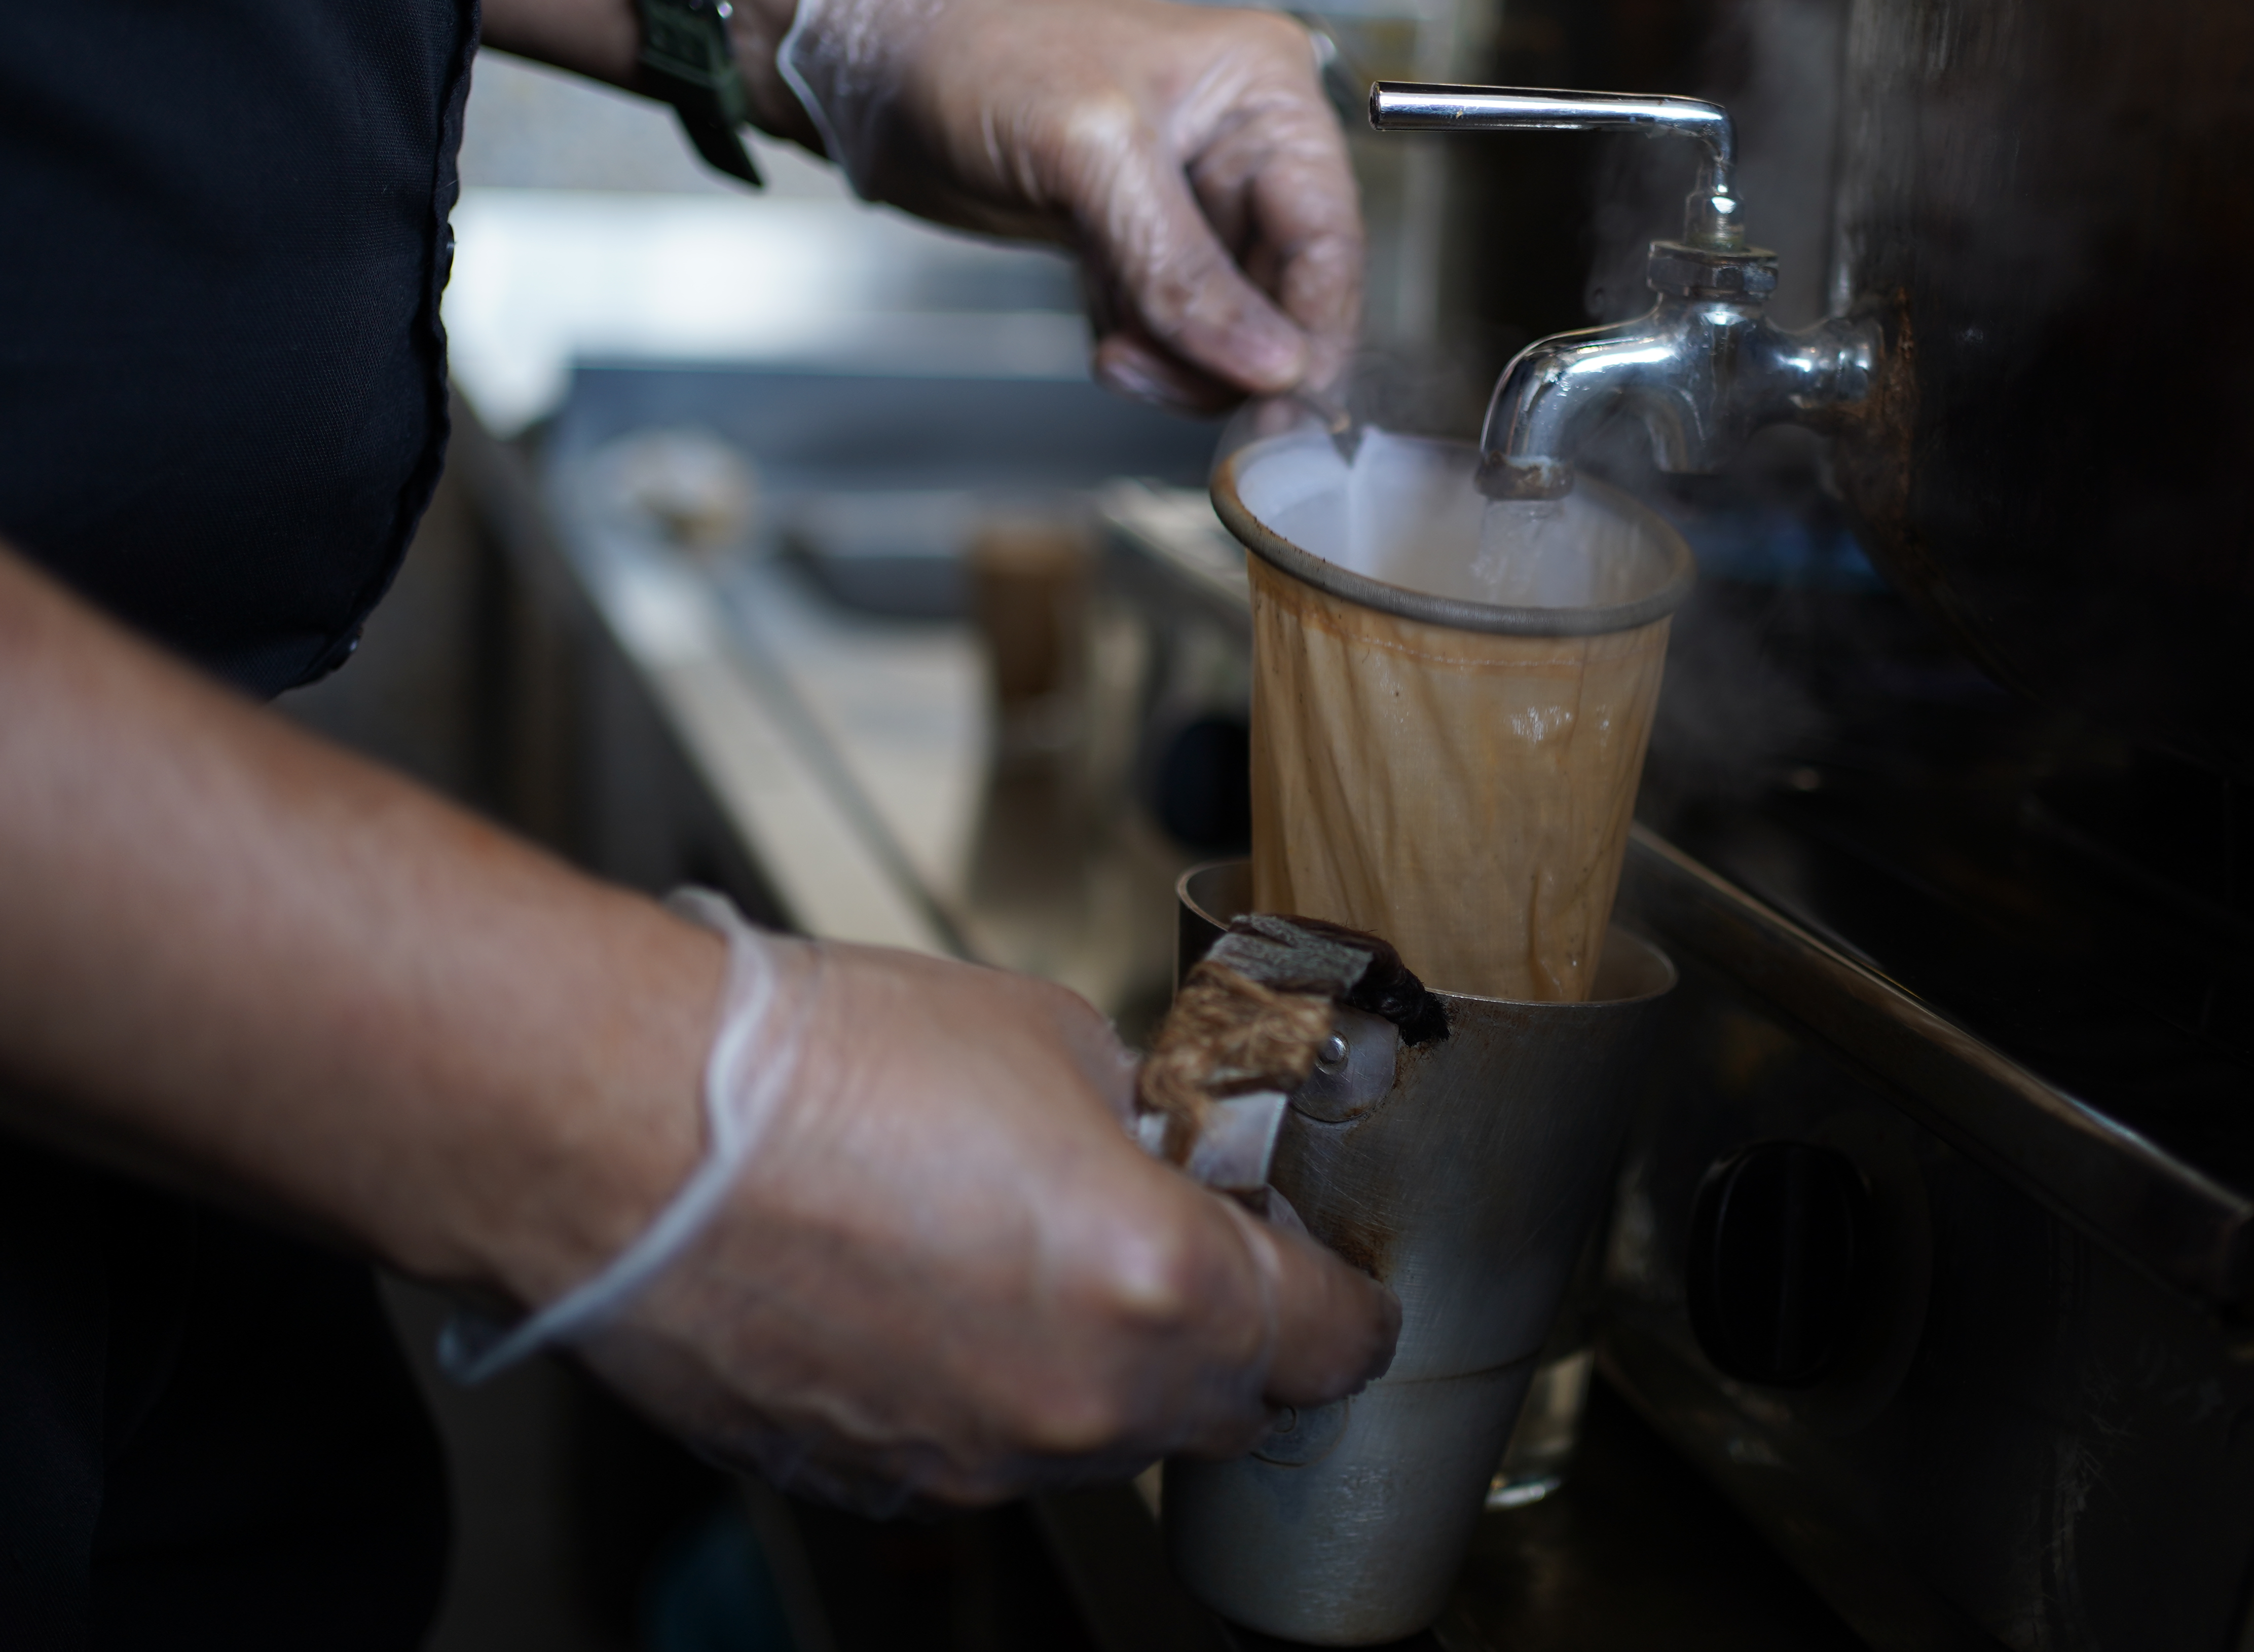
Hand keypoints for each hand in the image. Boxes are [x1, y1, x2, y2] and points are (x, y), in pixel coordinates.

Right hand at [573, 933, 1400, 1510]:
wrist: (639, 1127)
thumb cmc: (827, 1067)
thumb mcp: (1055, 1040)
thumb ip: (1150, 1122)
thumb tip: (1173, 1147)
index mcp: (1159, 1285)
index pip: (1330, 1341)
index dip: (1346, 1301)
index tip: (1337, 1277)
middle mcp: (1084, 1402)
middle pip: (1228, 1408)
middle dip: (1231, 1335)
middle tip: (1192, 1246)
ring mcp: (977, 1460)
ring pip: (1106, 1440)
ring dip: (1108, 1367)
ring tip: (1036, 1254)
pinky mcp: (881, 1481)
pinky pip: (987, 1454)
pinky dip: (997, 1393)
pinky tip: (942, 1297)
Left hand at [778, 0, 1364, 413]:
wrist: (876, 58)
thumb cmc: (979, 53)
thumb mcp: (1092, 153)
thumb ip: (1181, 267)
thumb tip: (1270, 364)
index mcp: (1264, 97)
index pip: (1330, 238)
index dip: (1313, 331)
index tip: (1284, 405)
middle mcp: (1242, 148)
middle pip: (1287, 295)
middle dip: (1232, 353)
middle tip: (1167, 382)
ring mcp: (1191, 202)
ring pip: (1230, 326)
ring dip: (1181, 361)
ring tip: (1119, 355)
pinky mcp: (1140, 241)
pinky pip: (1175, 328)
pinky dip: (1147, 351)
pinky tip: (1106, 336)